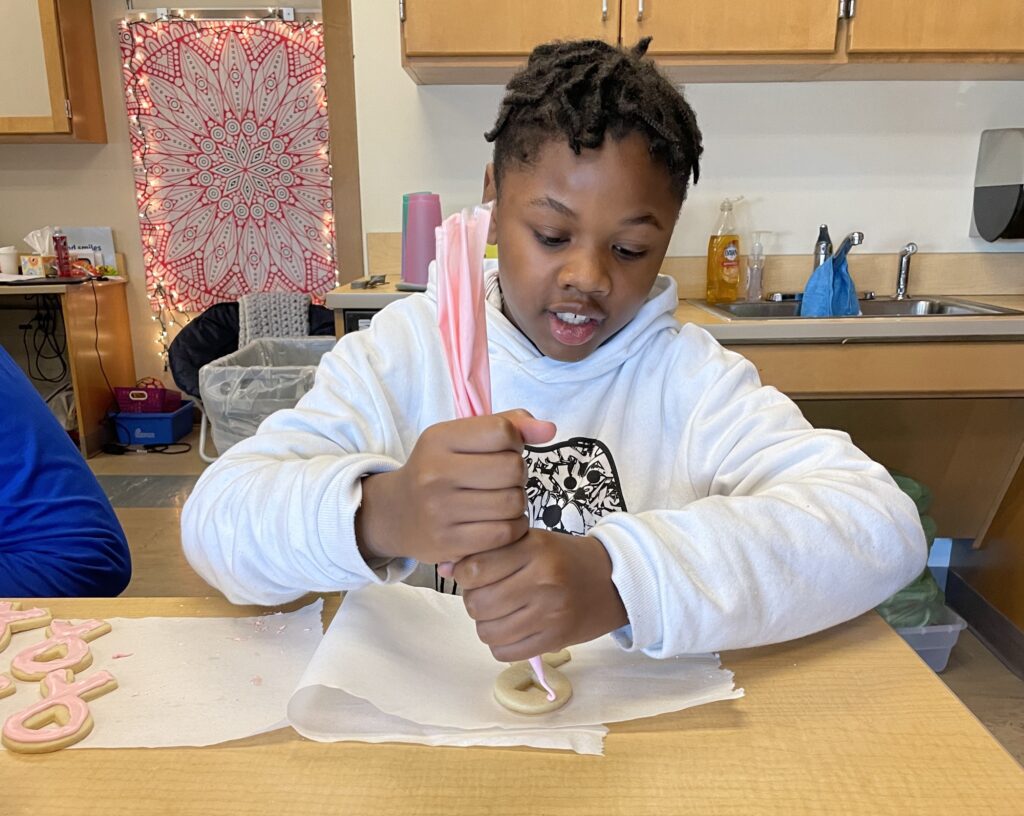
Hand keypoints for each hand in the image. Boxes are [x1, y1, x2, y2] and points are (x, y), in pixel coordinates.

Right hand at [355, 410, 555, 564]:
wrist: (395, 514)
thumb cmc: (439, 470)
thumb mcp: (462, 439)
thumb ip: (508, 425)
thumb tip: (549, 430)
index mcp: (439, 439)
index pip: (503, 431)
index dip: (514, 442)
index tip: (500, 452)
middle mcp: (436, 472)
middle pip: (513, 469)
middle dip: (517, 475)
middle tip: (502, 481)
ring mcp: (440, 510)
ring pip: (513, 503)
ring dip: (517, 503)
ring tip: (500, 502)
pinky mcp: (448, 543)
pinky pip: (505, 533)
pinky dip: (513, 528)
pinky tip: (500, 522)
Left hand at [447, 529, 628, 661]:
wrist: (613, 581)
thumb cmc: (565, 558)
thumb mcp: (531, 541)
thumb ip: (490, 551)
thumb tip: (445, 567)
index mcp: (535, 549)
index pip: (475, 569)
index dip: (465, 574)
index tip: (473, 574)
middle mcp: (543, 581)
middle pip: (477, 603)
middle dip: (475, 601)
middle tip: (488, 594)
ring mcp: (550, 614)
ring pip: (487, 632)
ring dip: (487, 624)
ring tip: (501, 612)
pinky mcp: (554, 640)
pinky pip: (504, 653)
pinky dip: (501, 644)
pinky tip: (513, 629)